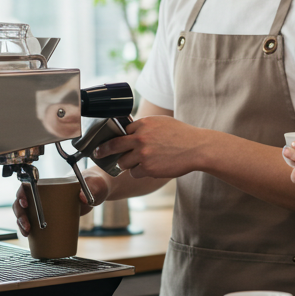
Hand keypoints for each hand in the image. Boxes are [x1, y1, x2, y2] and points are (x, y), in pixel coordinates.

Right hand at [13, 169, 108, 235]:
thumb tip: (82, 197)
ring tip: (28, 233)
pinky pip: (34, 221)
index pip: (27, 185)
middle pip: (22, 202)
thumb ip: (91, 189)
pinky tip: (29, 236)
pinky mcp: (48, 215)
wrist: (97, 191)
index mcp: (50, 183)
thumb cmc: (94, 184)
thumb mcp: (94, 185)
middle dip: (20, 214)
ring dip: (21, 223)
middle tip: (27, 225)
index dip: (22, 194)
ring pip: (25, 212)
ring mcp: (44, 204)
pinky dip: (28, 228)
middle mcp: (43, 193)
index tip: (25, 203)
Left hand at [98, 115, 213, 180]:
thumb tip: (129, 131)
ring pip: (123, 162)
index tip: (107, 142)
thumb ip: (145, 126)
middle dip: (103, 151)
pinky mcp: (148, 168)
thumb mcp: (162, 122)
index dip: (116, 137)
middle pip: (113, 146)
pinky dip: (139, 172)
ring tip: (139, 162)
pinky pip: (134, 173)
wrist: (197, 148)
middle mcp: (140, 138)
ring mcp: (143, 154)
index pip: (121, 131)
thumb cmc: (181, 134)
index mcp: (143, 124)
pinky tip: (151, 167)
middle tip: (97, 153)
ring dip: (127, 164)